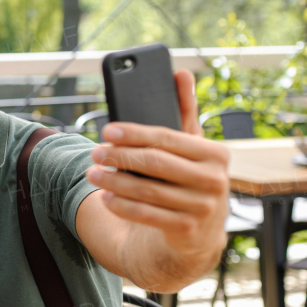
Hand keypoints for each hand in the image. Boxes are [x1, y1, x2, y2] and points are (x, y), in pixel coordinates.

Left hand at [85, 70, 228, 267]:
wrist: (199, 234)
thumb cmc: (189, 179)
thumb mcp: (190, 148)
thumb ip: (185, 112)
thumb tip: (180, 73)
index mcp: (215, 154)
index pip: (167, 138)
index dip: (134, 133)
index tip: (107, 130)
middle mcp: (214, 180)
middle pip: (155, 163)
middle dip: (120, 156)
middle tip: (94, 152)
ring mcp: (203, 208)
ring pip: (148, 190)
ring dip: (115, 181)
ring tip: (92, 173)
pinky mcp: (188, 231)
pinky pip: (147, 215)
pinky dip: (123, 205)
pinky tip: (105, 197)